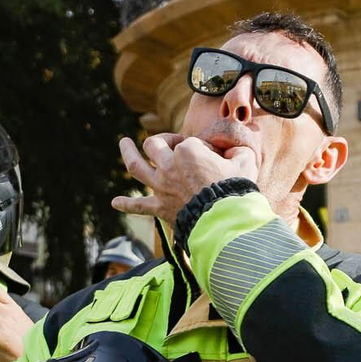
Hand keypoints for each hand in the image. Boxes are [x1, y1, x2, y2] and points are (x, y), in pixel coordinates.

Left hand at [111, 133, 259, 226]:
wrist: (225, 221)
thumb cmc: (236, 189)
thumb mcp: (245, 162)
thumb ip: (239, 152)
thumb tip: (235, 153)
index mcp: (188, 151)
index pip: (189, 143)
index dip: (201, 149)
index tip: (212, 158)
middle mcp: (169, 166)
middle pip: (154, 145)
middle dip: (160, 141)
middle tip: (168, 143)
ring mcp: (161, 187)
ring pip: (136, 165)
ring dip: (128, 153)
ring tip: (123, 143)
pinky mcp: (160, 208)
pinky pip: (139, 205)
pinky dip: (127, 204)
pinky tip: (115, 203)